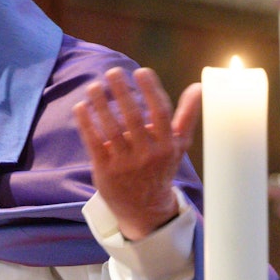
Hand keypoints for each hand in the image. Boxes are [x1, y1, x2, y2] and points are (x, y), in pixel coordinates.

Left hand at [73, 67, 199, 240]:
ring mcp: (126, 163)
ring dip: (101, 105)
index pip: (160, 113)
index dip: (151, 91)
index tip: (141, 71)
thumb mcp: (178, 145)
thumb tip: (198, 86)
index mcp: (167, 145)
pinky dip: (86, 123)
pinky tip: (81, 106)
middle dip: (122, 93)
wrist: (145, 209)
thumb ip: (187, 116)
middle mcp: (148, 154)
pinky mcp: (106, 170)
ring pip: (111, 129)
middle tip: (113, 71)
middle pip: (133, 118)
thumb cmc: (161, 167)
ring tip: (94, 86)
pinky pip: (94, 142)